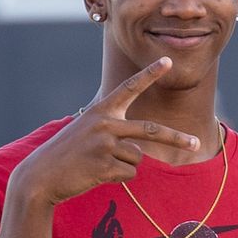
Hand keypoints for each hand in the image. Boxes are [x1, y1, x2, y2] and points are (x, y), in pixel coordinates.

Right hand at [10, 59, 202, 205]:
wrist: (41, 176)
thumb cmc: (69, 154)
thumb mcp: (88, 131)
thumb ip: (114, 129)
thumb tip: (142, 145)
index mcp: (101, 111)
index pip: (129, 88)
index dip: (149, 74)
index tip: (168, 61)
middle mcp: (104, 124)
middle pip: (152, 131)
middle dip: (176, 138)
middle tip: (196, 143)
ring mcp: (104, 144)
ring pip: (138, 156)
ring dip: (125, 164)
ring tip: (99, 163)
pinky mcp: (104, 165)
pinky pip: (129, 173)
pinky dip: (118, 177)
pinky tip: (97, 173)